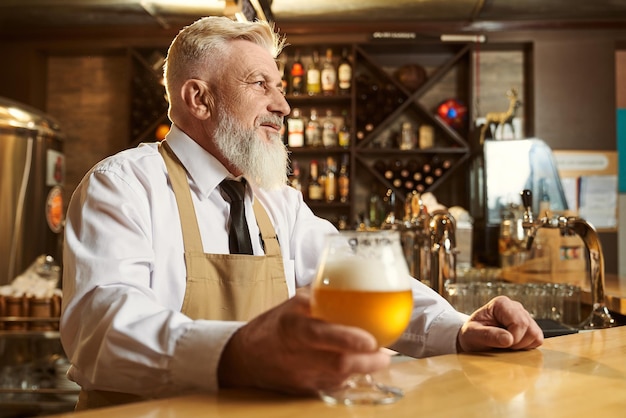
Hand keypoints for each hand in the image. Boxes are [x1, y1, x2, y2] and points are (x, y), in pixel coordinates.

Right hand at [218, 288, 390, 394]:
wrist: (246, 359)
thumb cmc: (271, 327)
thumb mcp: (291, 305)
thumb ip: (318, 297)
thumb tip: (348, 284)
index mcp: (293, 329)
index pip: (321, 335)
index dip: (347, 339)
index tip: (370, 340)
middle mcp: (298, 355)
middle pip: (339, 364)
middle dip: (368, 361)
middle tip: (385, 353)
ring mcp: (303, 377)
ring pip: (341, 379)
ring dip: (363, 369)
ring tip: (379, 358)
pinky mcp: (306, 390)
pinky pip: (334, 387)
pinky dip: (350, 378)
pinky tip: (359, 367)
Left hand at [457, 296, 543, 351]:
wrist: (472, 339)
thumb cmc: (471, 334)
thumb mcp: (472, 335)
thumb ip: (488, 335)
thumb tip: (508, 339)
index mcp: (501, 304)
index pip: (519, 322)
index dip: (513, 337)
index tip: (501, 343)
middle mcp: (515, 307)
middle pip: (529, 328)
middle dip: (517, 343)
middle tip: (502, 345)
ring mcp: (524, 316)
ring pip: (536, 334)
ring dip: (522, 345)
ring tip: (506, 345)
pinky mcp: (529, 327)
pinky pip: (538, 340)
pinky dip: (527, 346)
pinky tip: (513, 345)